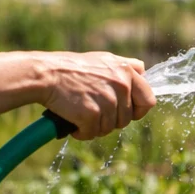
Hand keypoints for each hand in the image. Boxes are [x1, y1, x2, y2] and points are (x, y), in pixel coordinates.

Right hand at [41, 51, 155, 140]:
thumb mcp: (104, 60)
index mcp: (126, 71)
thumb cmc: (73, 68)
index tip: (128, 112)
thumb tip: (143, 71)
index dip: (139, 111)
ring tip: (81, 111)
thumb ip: (125, 67)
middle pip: (127, 119)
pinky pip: (92, 134)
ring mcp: (107, 100)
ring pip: (109, 128)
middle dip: (111, 120)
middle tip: (94, 109)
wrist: (46, 74)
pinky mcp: (92, 114)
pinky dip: (81, 132)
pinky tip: (72, 119)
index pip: (148, 100)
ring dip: (95, 126)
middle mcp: (120, 85)